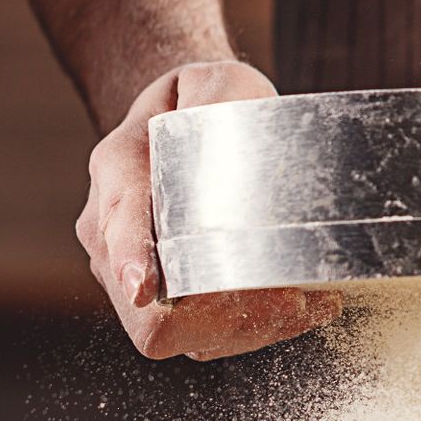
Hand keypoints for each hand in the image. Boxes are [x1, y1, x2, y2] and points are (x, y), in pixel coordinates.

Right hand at [77, 60, 342, 359]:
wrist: (176, 122)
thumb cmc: (204, 100)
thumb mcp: (215, 82)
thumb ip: (221, 98)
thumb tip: (238, 130)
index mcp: (117, 172)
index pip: (117, 227)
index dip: (130, 261)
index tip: (144, 287)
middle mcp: (109, 233)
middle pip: (147, 310)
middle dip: (220, 318)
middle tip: (295, 300)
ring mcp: (128, 275)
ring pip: (177, 333)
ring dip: (245, 330)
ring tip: (311, 303)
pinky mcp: (161, 300)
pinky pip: (196, 338)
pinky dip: (248, 332)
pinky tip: (298, 309)